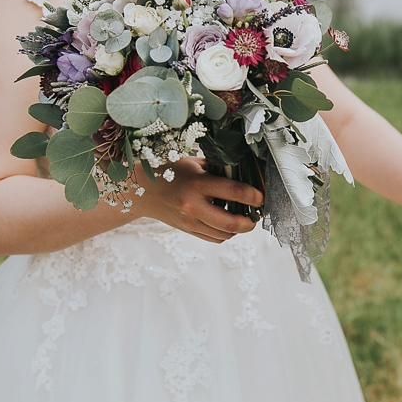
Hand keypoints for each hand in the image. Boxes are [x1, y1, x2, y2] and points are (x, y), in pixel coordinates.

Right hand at [138, 158, 262, 243]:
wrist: (141, 190)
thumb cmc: (169, 170)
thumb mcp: (193, 162)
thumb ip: (217, 169)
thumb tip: (245, 173)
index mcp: (197, 184)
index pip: (234, 191)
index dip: (254, 196)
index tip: (261, 196)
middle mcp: (193, 206)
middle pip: (231, 223)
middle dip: (250, 222)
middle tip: (256, 214)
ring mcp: (190, 222)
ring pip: (225, 234)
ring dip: (239, 228)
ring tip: (243, 216)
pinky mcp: (187, 230)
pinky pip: (215, 239)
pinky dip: (226, 233)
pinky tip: (227, 221)